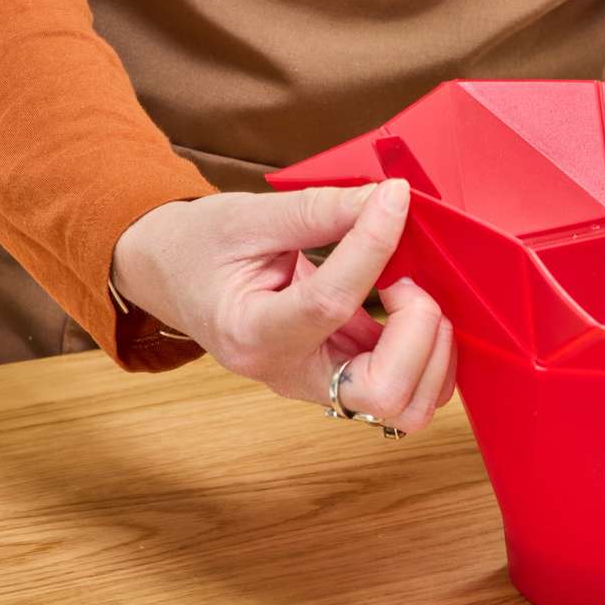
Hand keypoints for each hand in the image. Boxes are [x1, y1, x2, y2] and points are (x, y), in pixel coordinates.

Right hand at [111, 179, 454, 434]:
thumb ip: (320, 210)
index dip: (374, 247)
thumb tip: (386, 198)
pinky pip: (407, 391)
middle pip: (383, 391)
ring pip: (405, 405)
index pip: (329, 303)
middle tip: (407, 278)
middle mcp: (288, 373)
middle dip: (418, 329)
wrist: (172, 277)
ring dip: (433, 350)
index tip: (394, 200)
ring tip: (414, 296)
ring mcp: (317, 385)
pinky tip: (414, 308)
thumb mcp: (248, 217)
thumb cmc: (201, 246)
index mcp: (251, 332)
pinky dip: (430, 354)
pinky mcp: (340, 380)